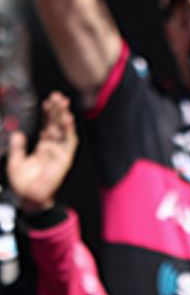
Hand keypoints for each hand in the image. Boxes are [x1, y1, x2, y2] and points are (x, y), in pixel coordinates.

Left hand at [8, 92, 78, 213]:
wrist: (28, 199)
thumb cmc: (23, 183)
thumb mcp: (16, 162)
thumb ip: (18, 147)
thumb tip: (17, 133)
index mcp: (43, 147)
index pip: (48, 126)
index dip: (48, 113)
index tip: (47, 101)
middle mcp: (53, 147)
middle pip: (56, 124)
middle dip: (57, 110)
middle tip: (57, 96)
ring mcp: (60, 152)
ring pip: (63, 130)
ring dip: (63, 115)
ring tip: (63, 102)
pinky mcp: (64, 159)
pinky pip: (68, 142)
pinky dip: (68, 129)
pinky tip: (67, 118)